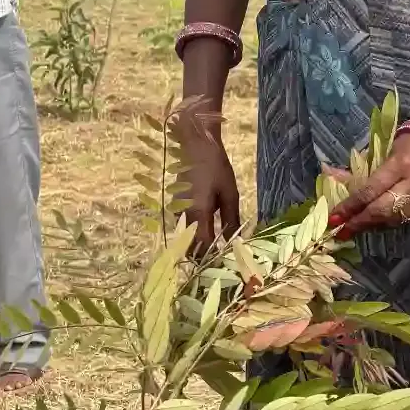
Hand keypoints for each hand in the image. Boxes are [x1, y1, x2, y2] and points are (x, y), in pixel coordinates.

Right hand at [175, 106, 239, 253]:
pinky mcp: (175, 206)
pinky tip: (207, 233)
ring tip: (215, 248)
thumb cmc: (216, 167)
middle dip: (202, 256)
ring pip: (184, 239)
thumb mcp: (229, 194)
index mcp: (198, 212)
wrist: (195, 145)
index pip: (201, 247)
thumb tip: (234, 243)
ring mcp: (176, 211)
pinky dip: (193, 235)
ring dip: (197, 247)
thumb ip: (231, 220)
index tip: (225, 263)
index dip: (212, 259)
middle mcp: (182, 215)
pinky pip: (182, 228)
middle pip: (188, 248)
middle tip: (221, 259)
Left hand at [329, 135, 409, 238]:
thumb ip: (363, 173)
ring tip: (356, 227)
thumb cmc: (408, 145)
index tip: (335, 218)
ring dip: (372, 225)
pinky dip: (388, 222)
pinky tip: (377, 222)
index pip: (370, 191)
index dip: (351, 207)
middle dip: (359, 222)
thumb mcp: (383, 152)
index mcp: (401, 165)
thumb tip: (334, 183)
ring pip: (393, 219)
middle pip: (382, 210)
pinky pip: (405, 220)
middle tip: (341, 230)